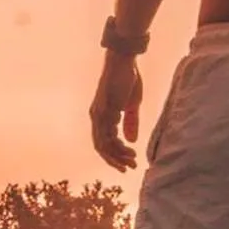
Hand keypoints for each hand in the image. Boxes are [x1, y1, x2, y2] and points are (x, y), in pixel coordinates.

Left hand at [90, 53, 142, 170]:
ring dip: (117, 156)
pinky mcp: (103, 110)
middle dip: (115, 160)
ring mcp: (98, 114)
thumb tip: (131, 141)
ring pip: (103, 144)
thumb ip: (131, 122)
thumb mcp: (131, 105)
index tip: (130, 162)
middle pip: (102, 147)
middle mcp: (96, 117)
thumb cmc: (127, 79)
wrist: (124, 60)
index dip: (116, 154)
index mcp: (102, 116)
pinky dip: (117, 146)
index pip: (105, 142)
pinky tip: (129, 149)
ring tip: (132, 162)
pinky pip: (106, 134)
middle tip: (130, 168)